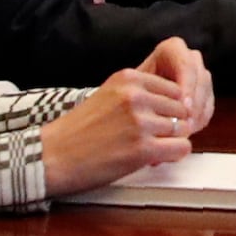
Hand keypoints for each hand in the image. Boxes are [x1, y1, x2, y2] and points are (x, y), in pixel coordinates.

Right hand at [40, 40, 208, 194]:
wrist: (53, 155)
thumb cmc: (78, 130)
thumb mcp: (109, 96)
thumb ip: (139, 93)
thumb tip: (177, 102)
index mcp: (128, 78)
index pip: (174, 89)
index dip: (170, 108)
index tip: (159, 121)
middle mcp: (136, 96)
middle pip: (181, 108)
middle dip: (173, 125)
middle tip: (157, 138)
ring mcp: (140, 122)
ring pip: (183, 128)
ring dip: (171, 141)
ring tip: (151, 148)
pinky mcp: (142, 148)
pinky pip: (181, 147)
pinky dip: (174, 155)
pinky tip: (156, 157)